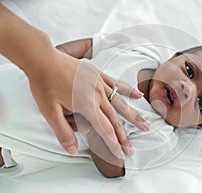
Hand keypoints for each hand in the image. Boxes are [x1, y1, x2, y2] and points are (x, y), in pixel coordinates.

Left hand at [28, 48, 148, 158]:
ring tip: (145, 125)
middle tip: (131, 149)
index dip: (113, 144)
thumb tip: (72, 150)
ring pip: (120, 103)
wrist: (44, 59)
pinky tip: (138, 95)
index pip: (104, 129)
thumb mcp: (50, 112)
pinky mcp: (99, 75)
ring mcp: (100, 84)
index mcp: (87, 105)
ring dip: (133, 116)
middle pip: (115, 119)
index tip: (121, 154)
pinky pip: (117, 84)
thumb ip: (63, 132)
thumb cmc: (45, 84)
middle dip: (123, 136)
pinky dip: (128, 91)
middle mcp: (97, 95)